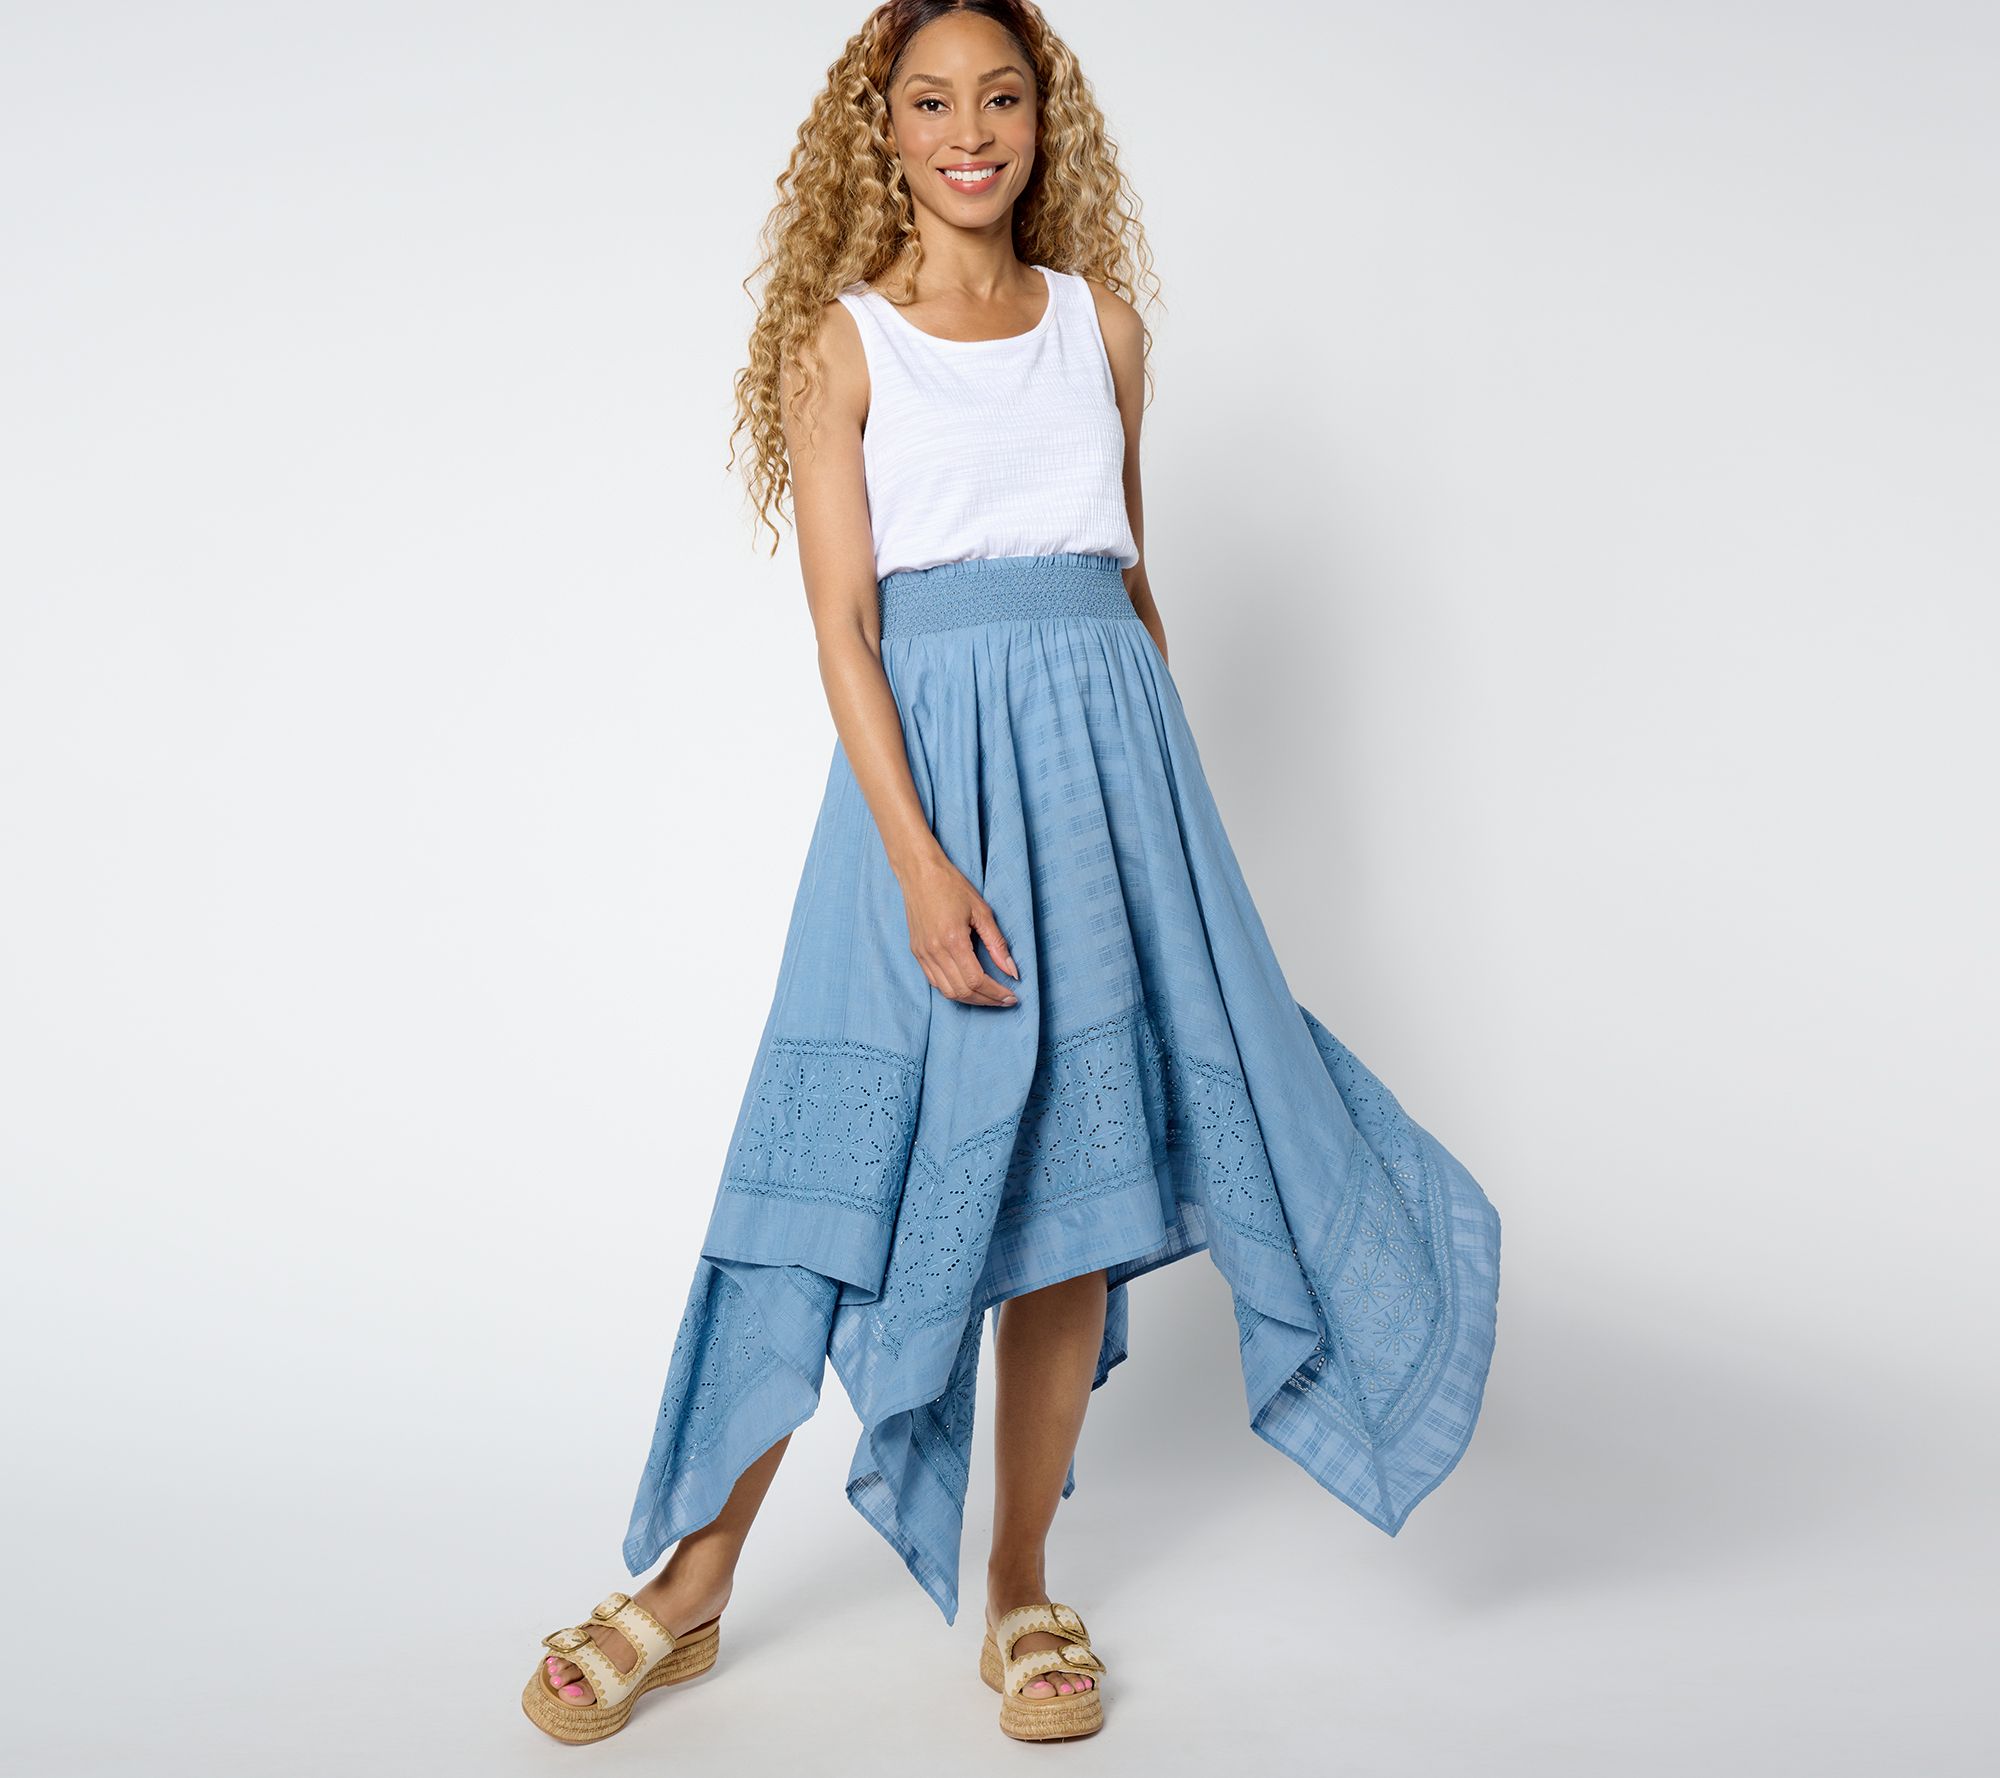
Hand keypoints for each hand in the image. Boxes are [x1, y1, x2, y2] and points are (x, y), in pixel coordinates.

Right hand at [896, 852, 1020, 1007]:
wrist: (919, 873)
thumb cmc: (952, 886)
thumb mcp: (982, 911)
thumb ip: (997, 944)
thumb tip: (1012, 971)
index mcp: (952, 941)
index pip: (977, 981)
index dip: (996, 993)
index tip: (1012, 997)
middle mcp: (935, 952)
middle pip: (962, 992)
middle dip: (987, 1000)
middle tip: (1005, 1000)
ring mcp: (923, 954)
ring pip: (947, 992)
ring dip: (971, 999)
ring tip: (990, 996)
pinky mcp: (917, 953)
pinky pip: (935, 982)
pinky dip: (954, 989)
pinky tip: (969, 985)